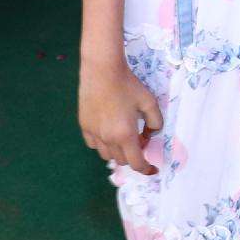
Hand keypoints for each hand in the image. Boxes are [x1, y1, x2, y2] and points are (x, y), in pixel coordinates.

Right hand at [79, 58, 163, 174]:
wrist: (102, 70)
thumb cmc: (127, 85)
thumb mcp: (149, 102)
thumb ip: (156, 122)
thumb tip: (151, 134)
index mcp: (125, 135)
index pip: (136, 163)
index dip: (146, 169)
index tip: (153, 169)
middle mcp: (108, 139)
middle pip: (122, 160)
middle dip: (134, 156)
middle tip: (140, 140)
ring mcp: (93, 133)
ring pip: (107, 155)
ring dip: (118, 152)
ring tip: (123, 136)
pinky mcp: (84, 126)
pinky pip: (94, 144)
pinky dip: (103, 144)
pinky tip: (108, 131)